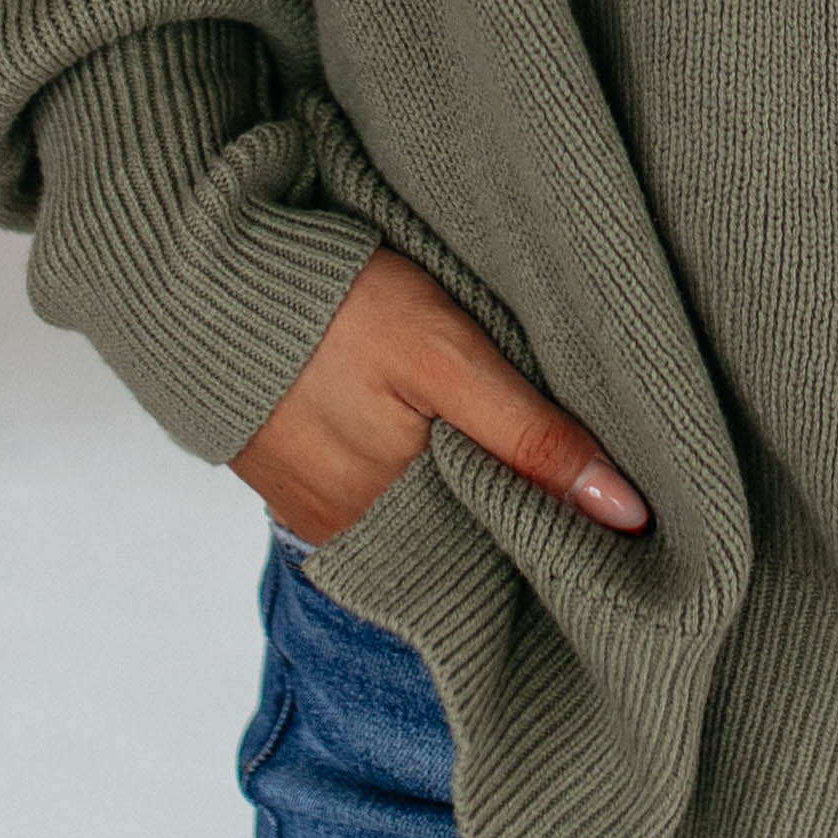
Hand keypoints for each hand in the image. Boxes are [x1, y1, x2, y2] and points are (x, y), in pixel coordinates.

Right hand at [231, 249, 649, 544]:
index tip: (631, 515)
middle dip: (526, 518)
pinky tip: (452, 443)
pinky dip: (428, 482)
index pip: (510, 558)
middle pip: (471, 547)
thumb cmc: (335, 308)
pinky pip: (387, 505)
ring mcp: (327, 517)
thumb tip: (627, 513)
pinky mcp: (304, 489)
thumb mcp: (449, 357)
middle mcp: (361, 540)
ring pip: (433, 524)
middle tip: (588, 478)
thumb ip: (532, 437)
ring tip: (523, 451)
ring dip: (477, 496)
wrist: (207, 279)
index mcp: (402, 522)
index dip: (570, 536)